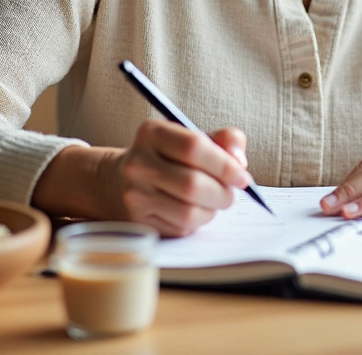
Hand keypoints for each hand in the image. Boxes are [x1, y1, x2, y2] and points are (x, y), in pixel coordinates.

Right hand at [112, 122, 251, 236]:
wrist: (119, 180)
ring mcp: (134, 195)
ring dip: (212, 210)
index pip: (194, 147)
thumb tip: (239, 161)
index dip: (224, 164)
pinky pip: (180, 227)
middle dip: (222, 193)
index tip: (242, 176)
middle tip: (231, 193)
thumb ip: (224, 140)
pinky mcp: (137, 221)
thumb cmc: (169, 157)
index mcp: (152, 133)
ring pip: (188, 211)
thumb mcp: (193, 138)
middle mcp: (138, 163)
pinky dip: (197, 221)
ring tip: (214, 201)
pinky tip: (195, 211)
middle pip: (192, 184)